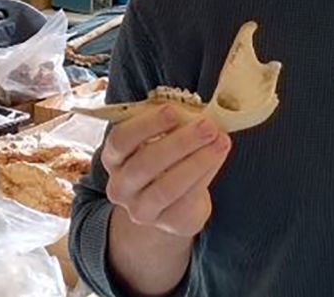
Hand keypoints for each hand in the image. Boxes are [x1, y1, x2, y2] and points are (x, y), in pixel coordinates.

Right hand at [102, 105, 231, 237]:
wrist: (172, 202)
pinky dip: (206, 174)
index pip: (121, 140)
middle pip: (145, 164)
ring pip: (166, 187)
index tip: (173, 111)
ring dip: (197, 161)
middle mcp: (120, 186)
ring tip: (220, 140)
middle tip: (207, 126)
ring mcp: (141, 209)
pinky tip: (218, 156)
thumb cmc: (164, 159)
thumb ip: (172, 124)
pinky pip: (187, 199)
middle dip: (179, 143)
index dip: (145, 124)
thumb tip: (199, 113)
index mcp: (113, 158)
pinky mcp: (167, 222)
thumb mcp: (160, 137)